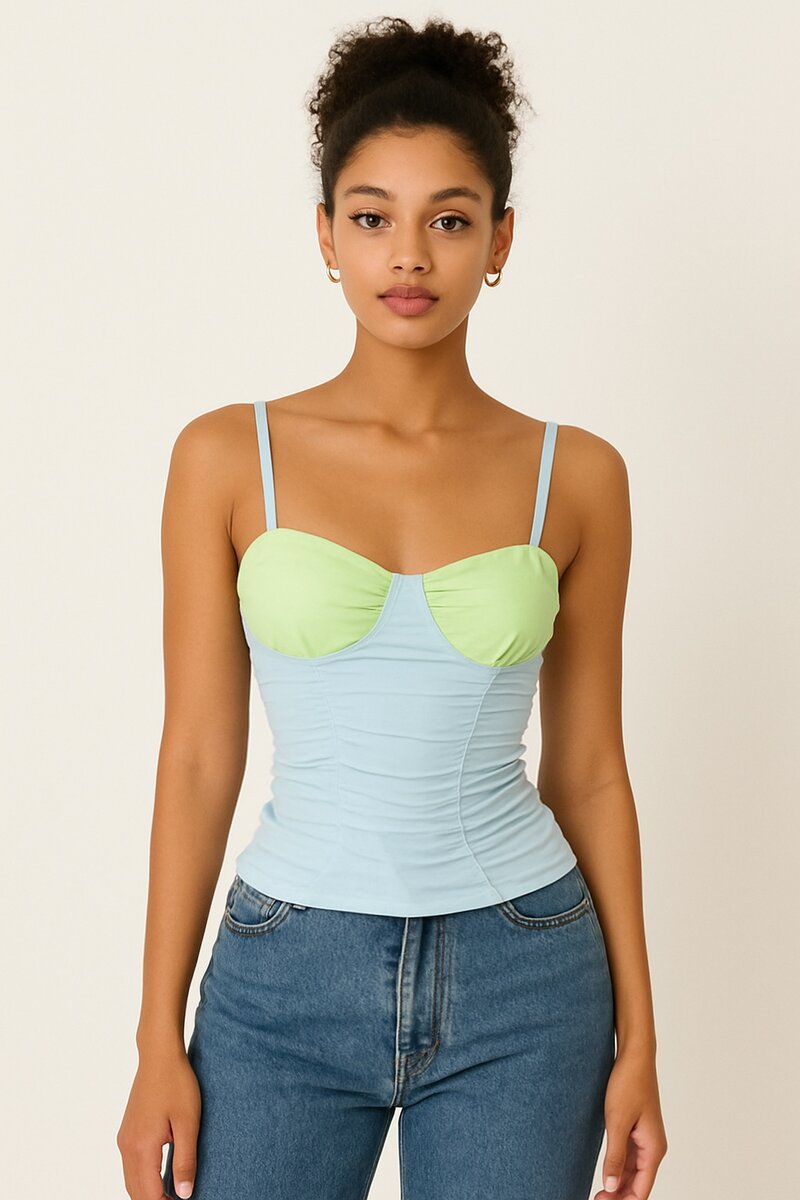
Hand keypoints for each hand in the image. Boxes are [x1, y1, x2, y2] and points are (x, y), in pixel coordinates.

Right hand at [117, 1046, 200, 1199]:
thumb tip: (184, 1194)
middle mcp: (127, 1146)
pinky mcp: (127, 1131)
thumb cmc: (177, 1084)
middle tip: (178, 1199)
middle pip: (136, 1192)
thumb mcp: (188, 1123)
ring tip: (171, 1193)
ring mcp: (124, 1138)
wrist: (159, 1055)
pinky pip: (131, 1166)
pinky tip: (161, 1176)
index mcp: (141, 1147)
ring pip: (131, 1180)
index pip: (149, 1194)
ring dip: (148, 1192)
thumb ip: (185, 1161)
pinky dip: (143, 1178)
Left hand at [594, 1049, 667, 1199]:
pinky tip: (607, 1172)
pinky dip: (620, 1168)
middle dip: (619, 1195)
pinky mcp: (637, 1130)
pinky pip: (630, 1158)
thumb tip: (612, 1185)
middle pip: (639, 1184)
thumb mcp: (616, 1121)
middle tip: (595, 1199)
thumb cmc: (629, 1083)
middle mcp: (653, 1147)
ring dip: (619, 1184)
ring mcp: (646, 1139)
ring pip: (634, 1172)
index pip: (642, 1190)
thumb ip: (615, 1156)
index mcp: (653, 1149)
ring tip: (598, 1192)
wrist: (635, 1056)